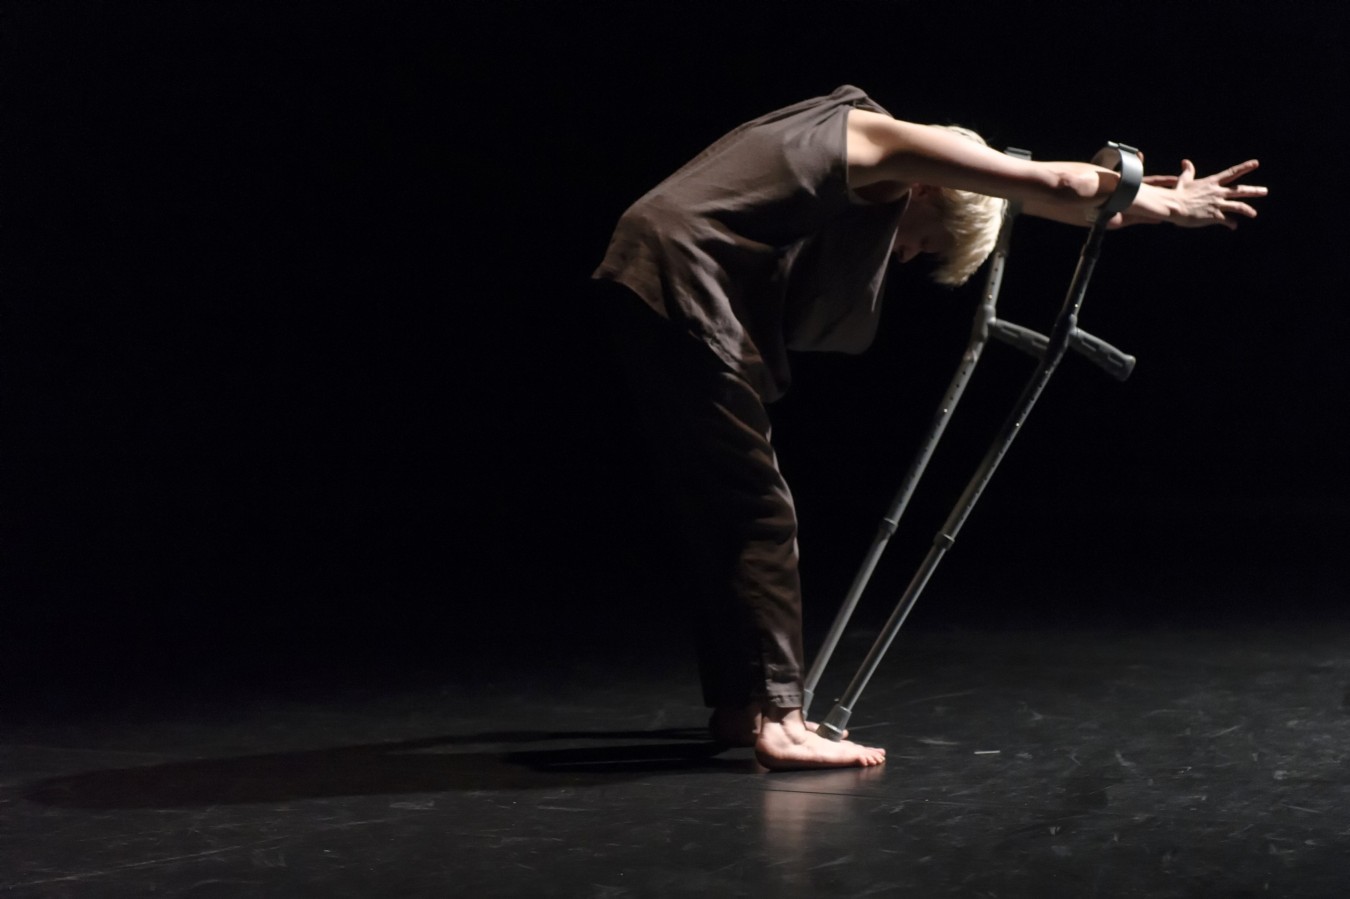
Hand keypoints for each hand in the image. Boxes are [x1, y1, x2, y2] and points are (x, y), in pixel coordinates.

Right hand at [1140, 159, 1266, 229]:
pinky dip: (1231, 224)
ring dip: (1248, 210)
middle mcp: (1218, 192)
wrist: (1174, 206)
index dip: (1244, 167)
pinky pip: (1227, 220)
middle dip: (1254, 190)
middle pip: (1240, 191)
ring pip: (1238, 206)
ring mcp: (1217, 204)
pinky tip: (1233, 227)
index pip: (1232, 173)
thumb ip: (1188, 171)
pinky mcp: (1214, 216)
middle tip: (1265, 191)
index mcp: (1212, 183)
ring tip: (1254, 214)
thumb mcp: (1183, 180)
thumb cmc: (1177, 193)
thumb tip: (1185, 161)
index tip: (1256, 163)